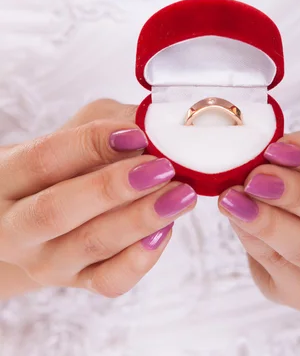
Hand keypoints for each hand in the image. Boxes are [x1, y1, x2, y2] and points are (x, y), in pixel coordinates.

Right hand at [0, 99, 196, 297]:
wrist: (42, 216)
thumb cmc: (64, 163)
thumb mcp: (76, 129)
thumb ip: (112, 121)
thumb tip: (155, 127)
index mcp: (7, 176)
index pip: (43, 159)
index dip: (90, 145)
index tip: (135, 135)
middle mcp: (16, 226)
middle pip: (57, 211)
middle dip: (113, 188)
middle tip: (160, 168)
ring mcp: (45, 260)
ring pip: (90, 245)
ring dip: (140, 219)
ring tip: (179, 195)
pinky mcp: (77, 281)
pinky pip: (109, 279)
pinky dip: (140, 257)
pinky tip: (165, 230)